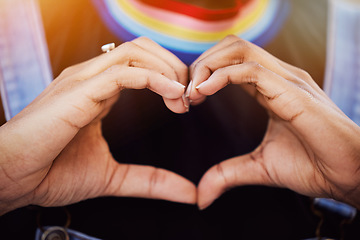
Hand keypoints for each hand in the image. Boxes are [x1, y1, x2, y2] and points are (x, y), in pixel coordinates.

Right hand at [0, 37, 194, 214]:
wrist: (11, 179)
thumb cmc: (51, 174)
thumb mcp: (113, 177)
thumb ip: (151, 181)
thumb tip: (188, 193)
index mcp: (98, 91)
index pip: (142, 64)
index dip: (170, 78)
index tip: (185, 105)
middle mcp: (92, 79)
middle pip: (143, 49)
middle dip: (174, 66)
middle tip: (190, 96)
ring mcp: (84, 80)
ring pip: (136, 52)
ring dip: (168, 69)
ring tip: (182, 97)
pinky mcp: (79, 90)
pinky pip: (124, 72)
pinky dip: (155, 78)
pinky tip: (172, 94)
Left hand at [188, 35, 359, 209]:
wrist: (350, 176)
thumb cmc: (313, 166)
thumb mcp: (259, 168)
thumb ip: (228, 174)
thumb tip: (202, 195)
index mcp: (271, 88)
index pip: (231, 62)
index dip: (204, 74)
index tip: (188, 98)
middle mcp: (279, 77)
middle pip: (232, 47)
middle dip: (202, 64)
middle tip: (187, 93)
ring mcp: (287, 80)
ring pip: (239, 50)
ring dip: (208, 67)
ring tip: (193, 93)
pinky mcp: (292, 92)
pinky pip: (250, 70)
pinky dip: (221, 76)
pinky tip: (204, 93)